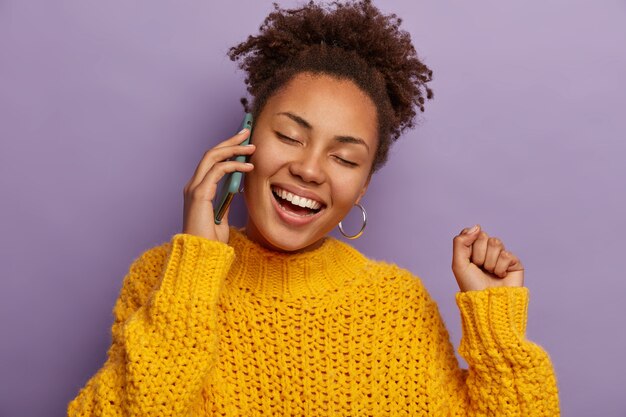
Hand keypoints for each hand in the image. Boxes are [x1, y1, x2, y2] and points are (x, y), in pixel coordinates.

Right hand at [182, 129, 254, 243]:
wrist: (202, 256)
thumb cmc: (210, 241)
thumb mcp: (222, 218)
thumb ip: (225, 202)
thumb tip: (235, 189)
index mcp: (197, 190)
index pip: (211, 162)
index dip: (227, 149)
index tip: (243, 142)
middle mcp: (193, 185)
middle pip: (211, 153)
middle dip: (230, 140)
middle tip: (247, 130)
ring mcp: (194, 188)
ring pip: (212, 157)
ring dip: (234, 149)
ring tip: (252, 146)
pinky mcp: (199, 194)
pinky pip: (217, 171)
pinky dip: (234, 165)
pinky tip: (248, 166)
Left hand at [451, 224, 523, 291]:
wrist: (488, 304)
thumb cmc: (472, 286)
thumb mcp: (458, 264)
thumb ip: (461, 242)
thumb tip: (477, 226)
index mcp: (473, 250)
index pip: (472, 233)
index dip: (469, 245)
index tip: (469, 260)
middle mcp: (487, 251)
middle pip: (484, 236)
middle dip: (479, 254)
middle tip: (480, 268)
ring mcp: (501, 256)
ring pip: (496, 243)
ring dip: (489, 262)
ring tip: (490, 273)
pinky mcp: (514, 263)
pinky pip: (507, 255)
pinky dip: (501, 267)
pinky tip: (500, 276)